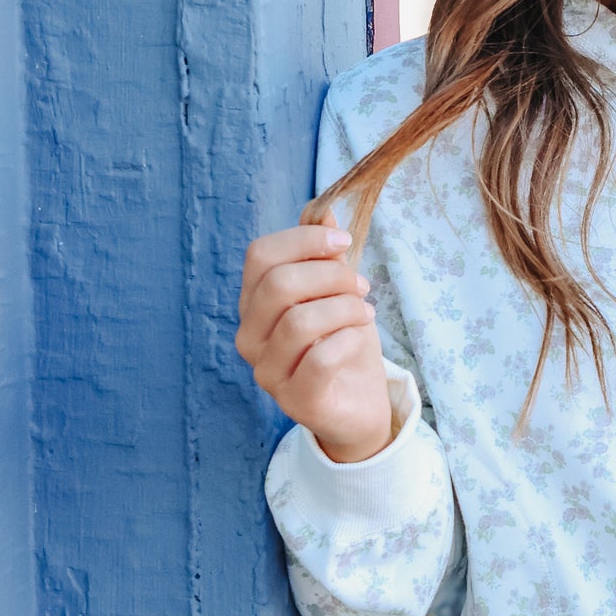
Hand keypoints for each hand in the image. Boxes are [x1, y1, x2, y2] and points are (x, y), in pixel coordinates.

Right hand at [237, 224, 393, 462]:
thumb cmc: (344, 343)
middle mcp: (250, 337)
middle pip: (277, 284)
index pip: (259, 256)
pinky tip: (360, 338)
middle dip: (331, 275)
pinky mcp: (295, 401)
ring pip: (299, 321)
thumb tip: (324, 209)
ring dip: (345, 308)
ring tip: (366, 312)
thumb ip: (325, 254)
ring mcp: (268, 373)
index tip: (343, 242)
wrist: (359, 405)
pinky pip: (320, 359)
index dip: (304, 240)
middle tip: (361, 285)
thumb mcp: (338, 291)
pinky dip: (349, 340)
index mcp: (254, 304)